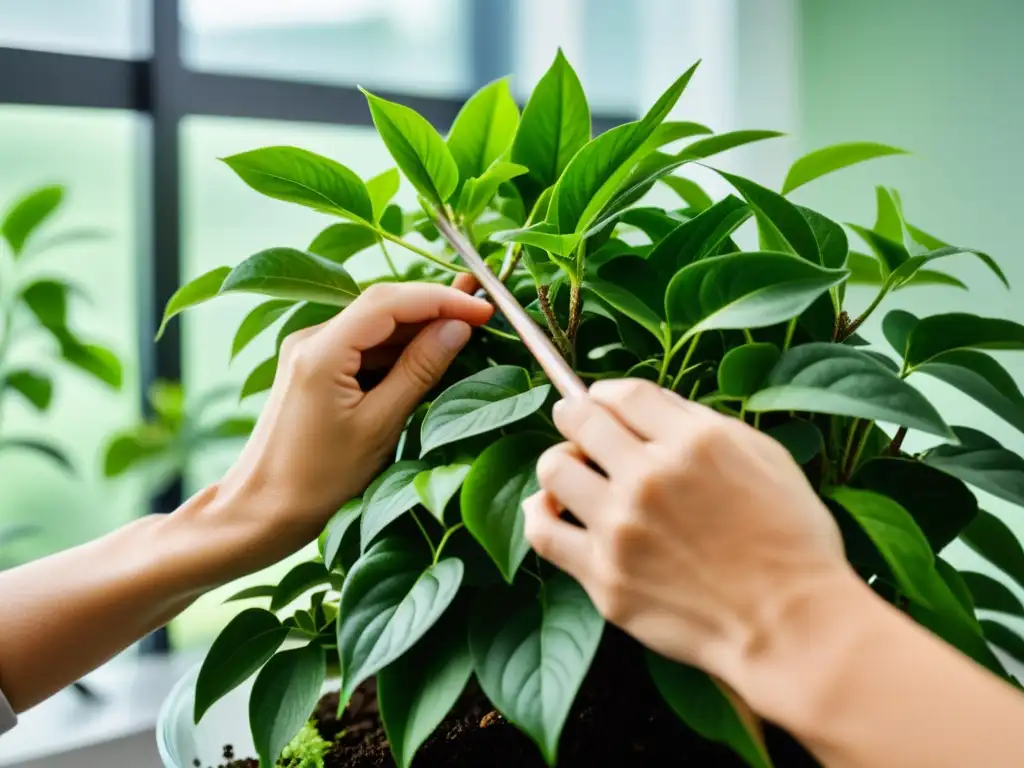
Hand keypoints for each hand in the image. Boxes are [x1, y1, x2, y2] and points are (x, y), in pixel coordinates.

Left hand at [212, 277, 491, 565]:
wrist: (262, 511)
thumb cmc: (319, 481)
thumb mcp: (380, 425)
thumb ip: (420, 370)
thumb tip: (458, 328)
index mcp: (322, 350)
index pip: (390, 302)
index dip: (442, 299)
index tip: (483, 308)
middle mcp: (310, 339)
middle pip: (382, 305)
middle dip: (434, 305)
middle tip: (483, 307)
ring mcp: (308, 352)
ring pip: (374, 325)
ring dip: (418, 327)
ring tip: (466, 327)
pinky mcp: (312, 369)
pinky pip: (362, 346)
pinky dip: (397, 349)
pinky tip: (428, 355)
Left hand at [523, 378, 848, 684]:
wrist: (791, 626)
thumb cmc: (791, 541)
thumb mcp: (765, 458)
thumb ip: (702, 423)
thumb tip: (648, 405)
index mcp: (694, 441)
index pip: (623, 393)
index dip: (605, 393)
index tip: (600, 402)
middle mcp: (650, 477)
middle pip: (580, 421)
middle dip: (576, 418)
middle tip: (579, 429)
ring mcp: (621, 528)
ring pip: (554, 468)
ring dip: (561, 462)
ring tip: (574, 473)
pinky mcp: (604, 576)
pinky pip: (542, 532)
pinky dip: (540, 512)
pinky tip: (550, 508)